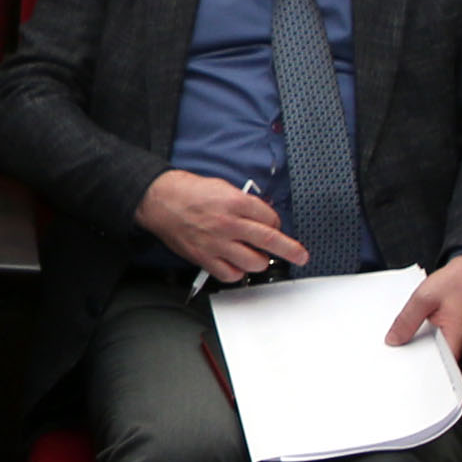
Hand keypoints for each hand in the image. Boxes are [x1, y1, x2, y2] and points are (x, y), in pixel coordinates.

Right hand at [135, 171, 304, 285]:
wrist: (160, 201)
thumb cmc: (189, 192)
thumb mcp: (223, 187)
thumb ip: (244, 203)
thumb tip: (262, 218)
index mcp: (235, 203)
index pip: (270, 218)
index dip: (276, 224)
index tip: (275, 227)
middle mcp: (229, 224)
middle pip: (269, 241)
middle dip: (291, 250)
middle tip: (300, 255)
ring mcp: (217, 243)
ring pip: (253, 262)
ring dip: (260, 261)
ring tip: (256, 256)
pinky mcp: (204, 258)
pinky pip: (230, 274)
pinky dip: (237, 272)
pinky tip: (236, 264)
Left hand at [388, 253, 461, 358]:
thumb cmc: (459, 280)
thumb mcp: (424, 297)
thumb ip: (407, 320)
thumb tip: (394, 339)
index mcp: (457, 337)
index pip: (435, 367)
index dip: (415, 368)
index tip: (399, 363)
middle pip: (436, 361)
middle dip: (416, 354)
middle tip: (399, 344)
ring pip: (439, 351)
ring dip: (423, 344)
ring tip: (412, 330)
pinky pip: (443, 341)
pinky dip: (431, 336)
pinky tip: (423, 325)